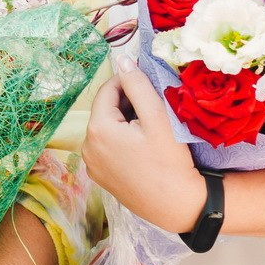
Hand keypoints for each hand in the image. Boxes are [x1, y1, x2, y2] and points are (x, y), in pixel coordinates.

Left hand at [85, 66, 206, 232]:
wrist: (177, 204)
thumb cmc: (170, 161)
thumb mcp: (157, 117)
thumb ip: (137, 86)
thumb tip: (122, 60)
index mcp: (97, 129)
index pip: (107, 91)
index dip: (126, 81)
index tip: (146, 80)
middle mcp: (87, 147)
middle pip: (105, 111)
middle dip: (126, 103)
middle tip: (153, 105)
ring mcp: (92, 165)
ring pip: (106, 130)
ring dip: (123, 122)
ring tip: (149, 126)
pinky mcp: (100, 177)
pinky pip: (107, 149)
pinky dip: (120, 142)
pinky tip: (142, 147)